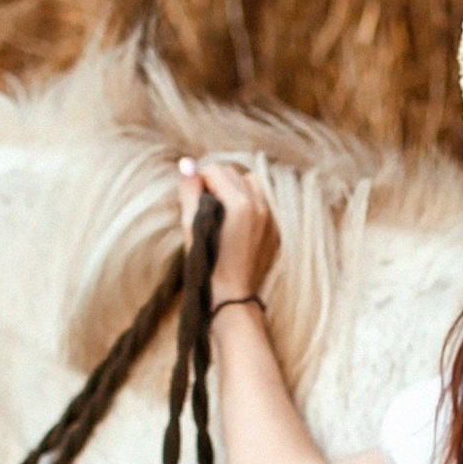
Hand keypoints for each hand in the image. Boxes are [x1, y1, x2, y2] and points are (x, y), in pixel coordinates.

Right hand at [178, 152, 278, 302]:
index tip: (191, 196)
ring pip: (251, 184)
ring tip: (219, 210)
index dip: (199, 180)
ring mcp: (271, 219)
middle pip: (234, 173)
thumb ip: (189, 192)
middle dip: (216, 182)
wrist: (232, 299)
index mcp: (241, 203)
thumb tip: (187, 165)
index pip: (215, 171)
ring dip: (234, 188)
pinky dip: (247, 204)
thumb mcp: (192, 227)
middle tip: (202, 203)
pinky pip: (262, 204)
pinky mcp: (275, 232)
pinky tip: (234, 224)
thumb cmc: (207, 266)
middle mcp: (261, 207)